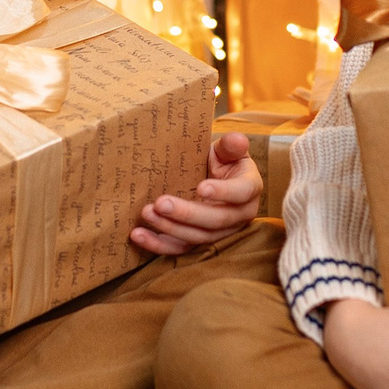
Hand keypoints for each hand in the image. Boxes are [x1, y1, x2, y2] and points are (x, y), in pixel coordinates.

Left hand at [130, 130, 262, 256]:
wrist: (211, 178)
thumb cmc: (221, 161)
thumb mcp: (226, 150)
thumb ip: (231, 145)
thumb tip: (238, 140)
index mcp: (249, 189)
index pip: (241, 192)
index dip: (222, 192)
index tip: (201, 187)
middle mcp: (239, 216)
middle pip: (215, 220)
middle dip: (187, 213)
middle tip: (161, 203)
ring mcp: (220, 232)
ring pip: (197, 237)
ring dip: (170, 228)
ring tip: (147, 213)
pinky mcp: (199, 242)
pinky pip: (180, 249)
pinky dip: (158, 245)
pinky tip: (138, 235)